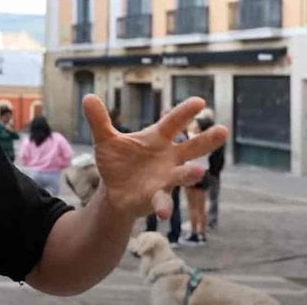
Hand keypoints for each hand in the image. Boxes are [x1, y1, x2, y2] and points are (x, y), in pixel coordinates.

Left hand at [83, 95, 226, 219]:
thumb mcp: (105, 140)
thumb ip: (99, 120)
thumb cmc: (118, 161)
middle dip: (207, 140)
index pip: (173, 122)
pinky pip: (162, 200)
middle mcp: (168, 157)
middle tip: (223, 130)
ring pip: (183, 175)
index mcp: (157, 139)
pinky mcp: (157, 197)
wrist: (115, 189)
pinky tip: (162, 213)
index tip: (200, 101)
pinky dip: (163, 206)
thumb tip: (88, 97)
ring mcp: (166, 178)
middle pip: (192, 147)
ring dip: (190, 174)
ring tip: (199, 171)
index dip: (185, 112)